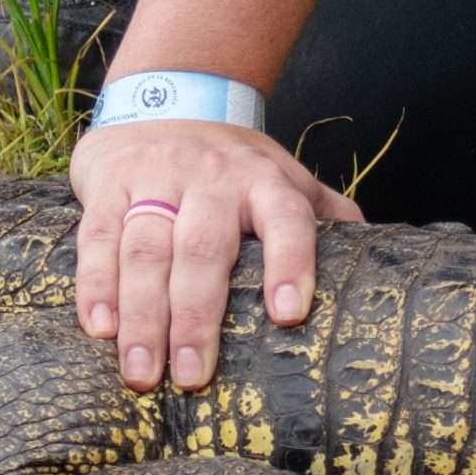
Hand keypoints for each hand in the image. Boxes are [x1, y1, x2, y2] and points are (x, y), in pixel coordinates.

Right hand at [70, 117, 359, 393]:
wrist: (168, 96)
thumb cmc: (235, 162)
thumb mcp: (285, 177)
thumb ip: (325, 215)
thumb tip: (379, 264)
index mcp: (265, 180)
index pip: (286, 217)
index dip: (290, 262)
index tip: (288, 315)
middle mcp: (211, 177)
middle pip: (203, 248)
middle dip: (196, 317)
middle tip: (193, 377)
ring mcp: (156, 178)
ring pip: (146, 248)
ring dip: (142, 315)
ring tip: (143, 372)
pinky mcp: (110, 183)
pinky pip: (98, 237)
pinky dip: (96, 285)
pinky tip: (99, 328)